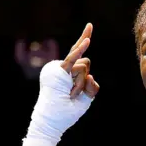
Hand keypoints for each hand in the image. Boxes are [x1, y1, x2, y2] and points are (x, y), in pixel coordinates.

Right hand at [23, 23, 98, 145]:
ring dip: (81, 84)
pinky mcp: (59, 71)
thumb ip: (92, 86)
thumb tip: (90, 75)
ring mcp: (61, 68)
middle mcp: (64, 68)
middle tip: (72, 95)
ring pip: (84, 67)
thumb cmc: (67, 111)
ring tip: (70, 96)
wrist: (53, 120)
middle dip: (84, 80)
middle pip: (85, 63)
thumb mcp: (86, 98)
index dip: (84, 38)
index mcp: (69, 73)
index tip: (90, 25)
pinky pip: (72, 60)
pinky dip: (79, 51)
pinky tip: (87, 40)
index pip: (79, 55)